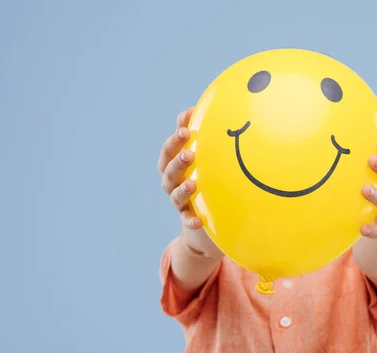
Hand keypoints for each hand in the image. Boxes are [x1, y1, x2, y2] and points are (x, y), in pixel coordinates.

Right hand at [157, 107, 221, 256]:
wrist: (207, 219)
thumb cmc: (205, 179)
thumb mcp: (201, 157)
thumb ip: (197, 136)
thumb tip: (196, 107)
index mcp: (175, 165)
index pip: (169, 150)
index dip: (175, 140)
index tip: (185, 128)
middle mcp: (173, 184)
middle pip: (169, 172)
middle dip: (177, 162)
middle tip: (190, 154)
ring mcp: (180, 203)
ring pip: (175, 196)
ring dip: (182, 190)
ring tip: (192, 184)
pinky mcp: (190, 220)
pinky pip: (188, 222)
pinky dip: (191, 221)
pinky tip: (198, 221)